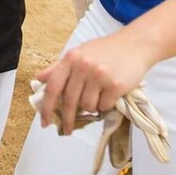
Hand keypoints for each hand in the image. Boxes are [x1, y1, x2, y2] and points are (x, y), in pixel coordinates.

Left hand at [35, 30, 152, 134]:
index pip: (53, 87)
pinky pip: (104, 106)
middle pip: (69, 101)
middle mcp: (83, 66)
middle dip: (67, 119)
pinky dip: (106, 105)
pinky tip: (111, 93)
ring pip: (87, 106)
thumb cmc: (106, 49)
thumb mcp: (80, 52)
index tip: (45, 122)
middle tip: (67, 130)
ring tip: (99, 95)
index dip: (46, 107)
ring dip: (92, 107)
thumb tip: (39, 79)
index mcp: (71, 58)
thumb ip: (59, 67)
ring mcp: (99, 75)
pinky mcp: (114, 85)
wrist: (135, 44)